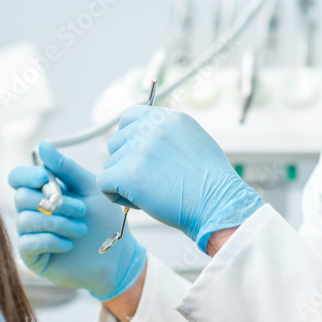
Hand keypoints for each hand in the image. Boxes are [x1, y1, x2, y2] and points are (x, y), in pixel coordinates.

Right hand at [8, 141, 146, 300]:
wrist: (117, 255)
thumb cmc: (104, 220)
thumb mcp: (89, 188)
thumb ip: (66, 168)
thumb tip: (42, 145)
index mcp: (43, 192)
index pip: (17, 178)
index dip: (27, 175)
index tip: (46, 177)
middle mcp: (32, 211)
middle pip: (21, 197)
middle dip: (55, 203)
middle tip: (82, 211)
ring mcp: (31, 234)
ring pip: (25, 220)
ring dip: (58, 223)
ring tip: (81, 229)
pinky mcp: (33, 257)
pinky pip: (28, 243)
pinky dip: (51, 241)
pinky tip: (69, 245)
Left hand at [97, 106, 263, 251]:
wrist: (217, 204)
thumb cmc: (210, 182)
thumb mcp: (193, 141)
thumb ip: (166, 135)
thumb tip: (142, 140)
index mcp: (167, 118)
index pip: (129, 117)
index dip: (129, 139)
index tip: (138, 157)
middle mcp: (150, 128)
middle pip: (116, 143)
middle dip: (126, 163)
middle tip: (150, 181)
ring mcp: (137, 149)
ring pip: (110, 165)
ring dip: (123, 182)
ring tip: (151, 193)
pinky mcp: (127, 173)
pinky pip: (103, 183)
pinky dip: (115, 196)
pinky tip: (138, 202)